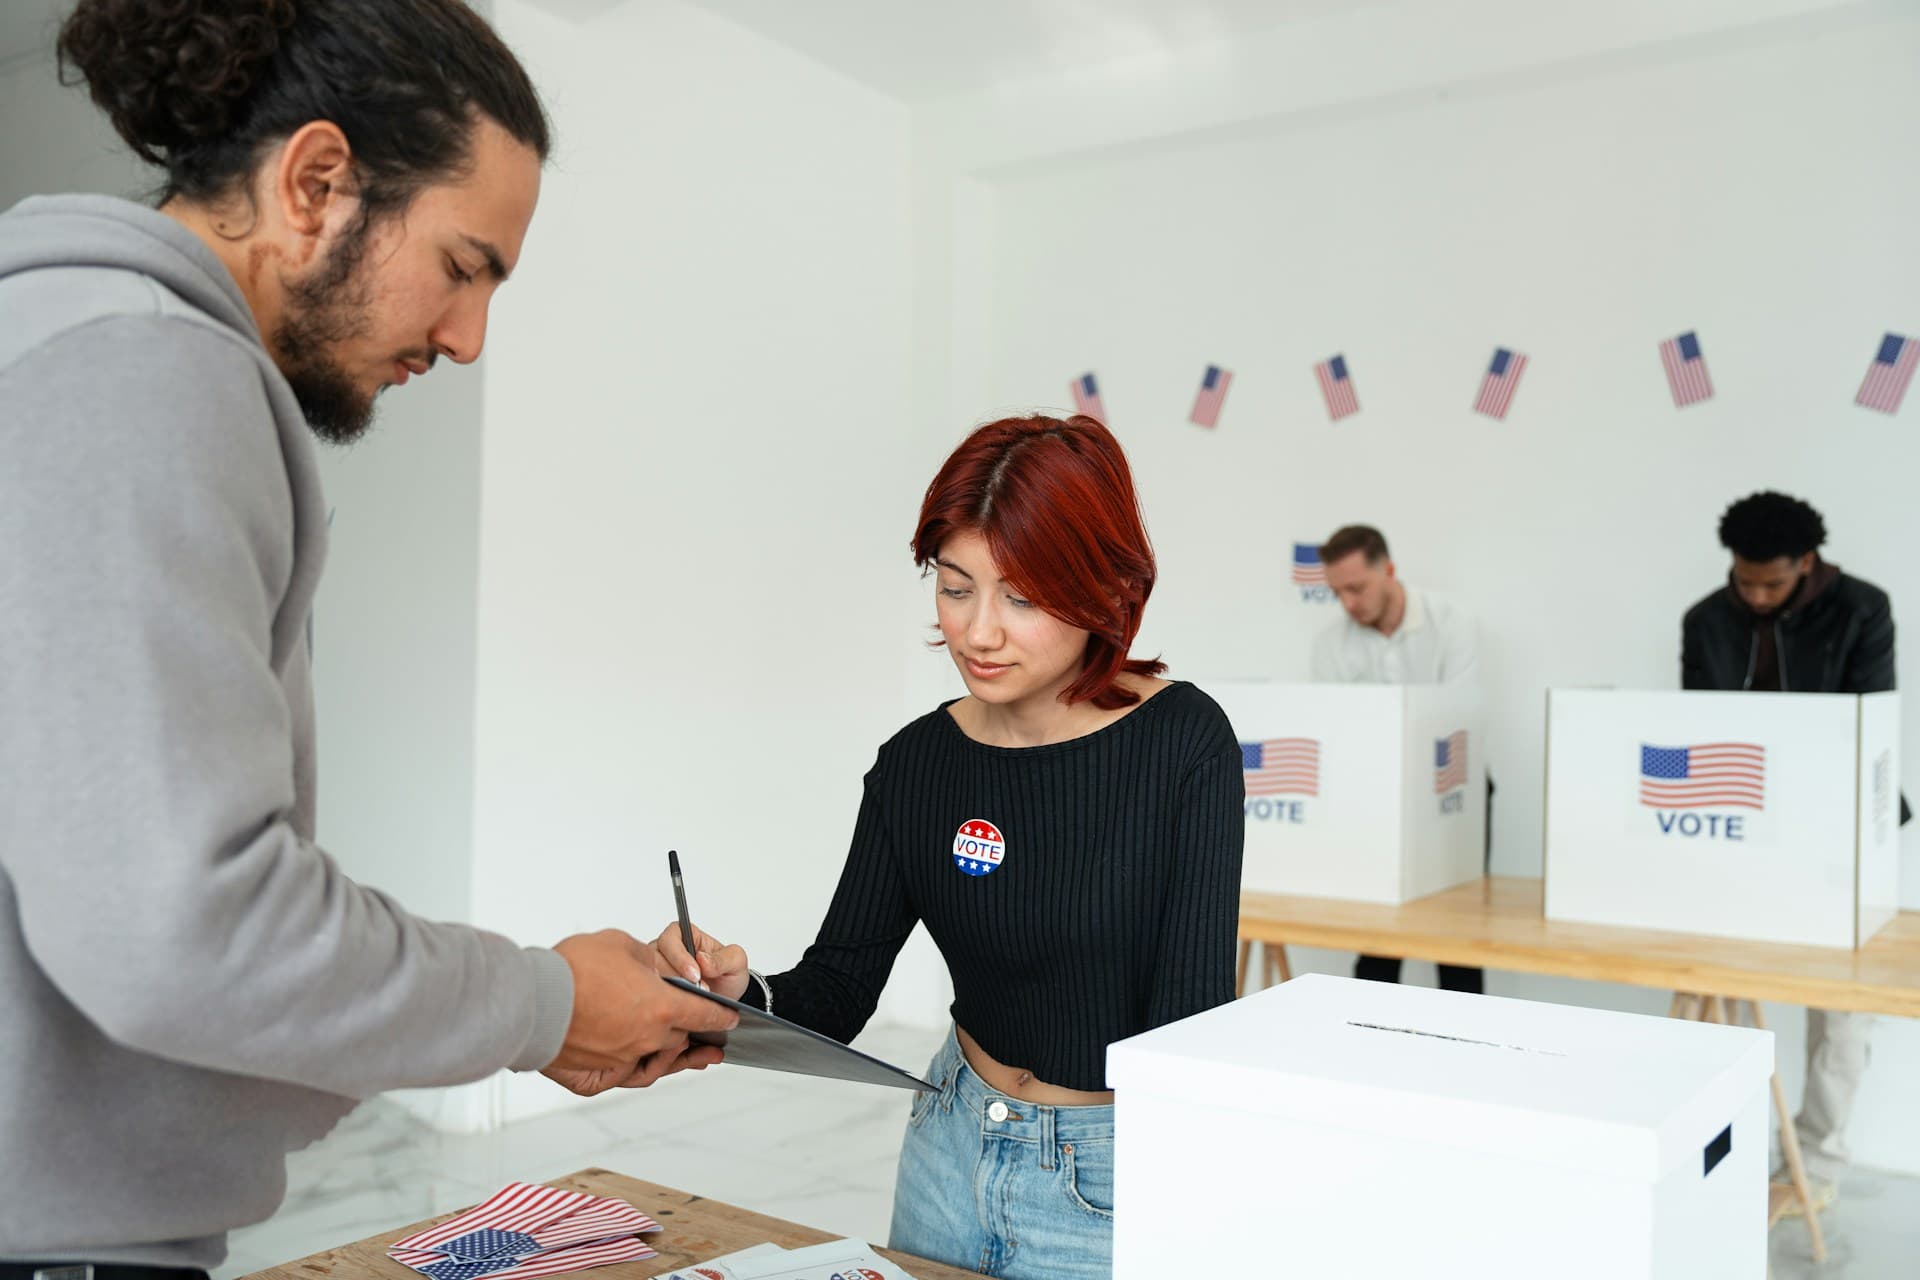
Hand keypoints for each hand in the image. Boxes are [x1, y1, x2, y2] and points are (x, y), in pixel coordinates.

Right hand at [539, 929, 737, 1096]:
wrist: (532, 1000)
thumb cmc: (573, 970)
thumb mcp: (621, 945)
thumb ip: (646, 958)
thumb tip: (652, 966)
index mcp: (661, 1007)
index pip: (703, 1014)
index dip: (719, 1016)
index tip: (730, 1018)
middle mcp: (646, 1039)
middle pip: (677, 1038)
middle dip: (685, 1030)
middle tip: (698, 1033)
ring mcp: (620, 1061)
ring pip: (652, 1059)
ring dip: (666, 1053)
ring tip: (682, 1056)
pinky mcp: (594, 1076)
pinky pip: (621, 1076)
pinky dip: (631, 1069)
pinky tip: (638, 1065)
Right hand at [653, 920, 751, 1001]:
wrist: (725, 1000)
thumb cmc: (728, 975)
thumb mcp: (736, 962)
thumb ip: (723, 958)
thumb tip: (703, 959)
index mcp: (684, 935)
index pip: (671, 939)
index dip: (680, 957)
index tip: (695, 974)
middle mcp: (667, 951)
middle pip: (656, 958)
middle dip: (675, 977)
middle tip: (696, 990)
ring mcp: (659, 970)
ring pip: (652, 977)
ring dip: (670, 990)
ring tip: (692, 999)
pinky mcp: (657, 991)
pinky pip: (653, 996)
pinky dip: (665, 1003)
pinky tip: (681, 1009)